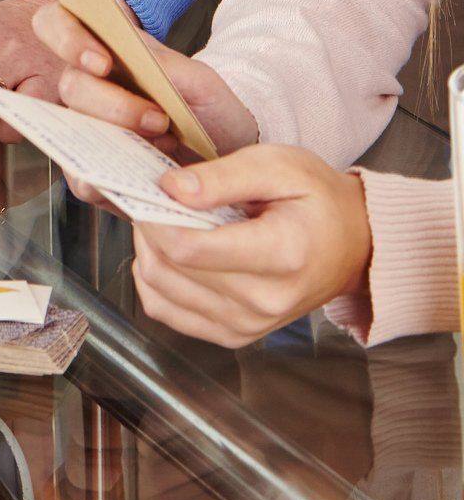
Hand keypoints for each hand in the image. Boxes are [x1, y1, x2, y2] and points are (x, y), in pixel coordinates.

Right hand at [36, 3, 258, 156]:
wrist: (229, 158)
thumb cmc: (212, 111)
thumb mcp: (201, 81)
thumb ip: (164, 64)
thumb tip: (131, 52)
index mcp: (105, 51)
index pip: (55, 24)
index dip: (66, 38)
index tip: (102, 63)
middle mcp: (88, 87)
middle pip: (70, 84)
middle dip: (112, 104)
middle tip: (157, 118)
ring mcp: (85, 129)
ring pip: (68, 131)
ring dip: (117, 139)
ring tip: (162, 144)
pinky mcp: (89, 171)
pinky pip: (81, 178)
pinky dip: (116, 177)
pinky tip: (149, 169)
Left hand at [128, 148, 372, 347]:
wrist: (353, 243)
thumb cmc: (316, 199)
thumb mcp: (275, 165)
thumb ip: (220, 177)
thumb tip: (170, 188)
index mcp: (281, 254)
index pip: (189, 248)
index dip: (153, 216)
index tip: (148, 188)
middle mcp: (266, 300)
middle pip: (169, 270)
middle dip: (147, 228)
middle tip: (154, 198)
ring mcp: (250, 324)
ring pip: (160, 293)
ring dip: (147, 252)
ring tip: (165, 222)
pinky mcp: (236, 334)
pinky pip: (168, 313)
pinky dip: (155, 282)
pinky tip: (169, 254)